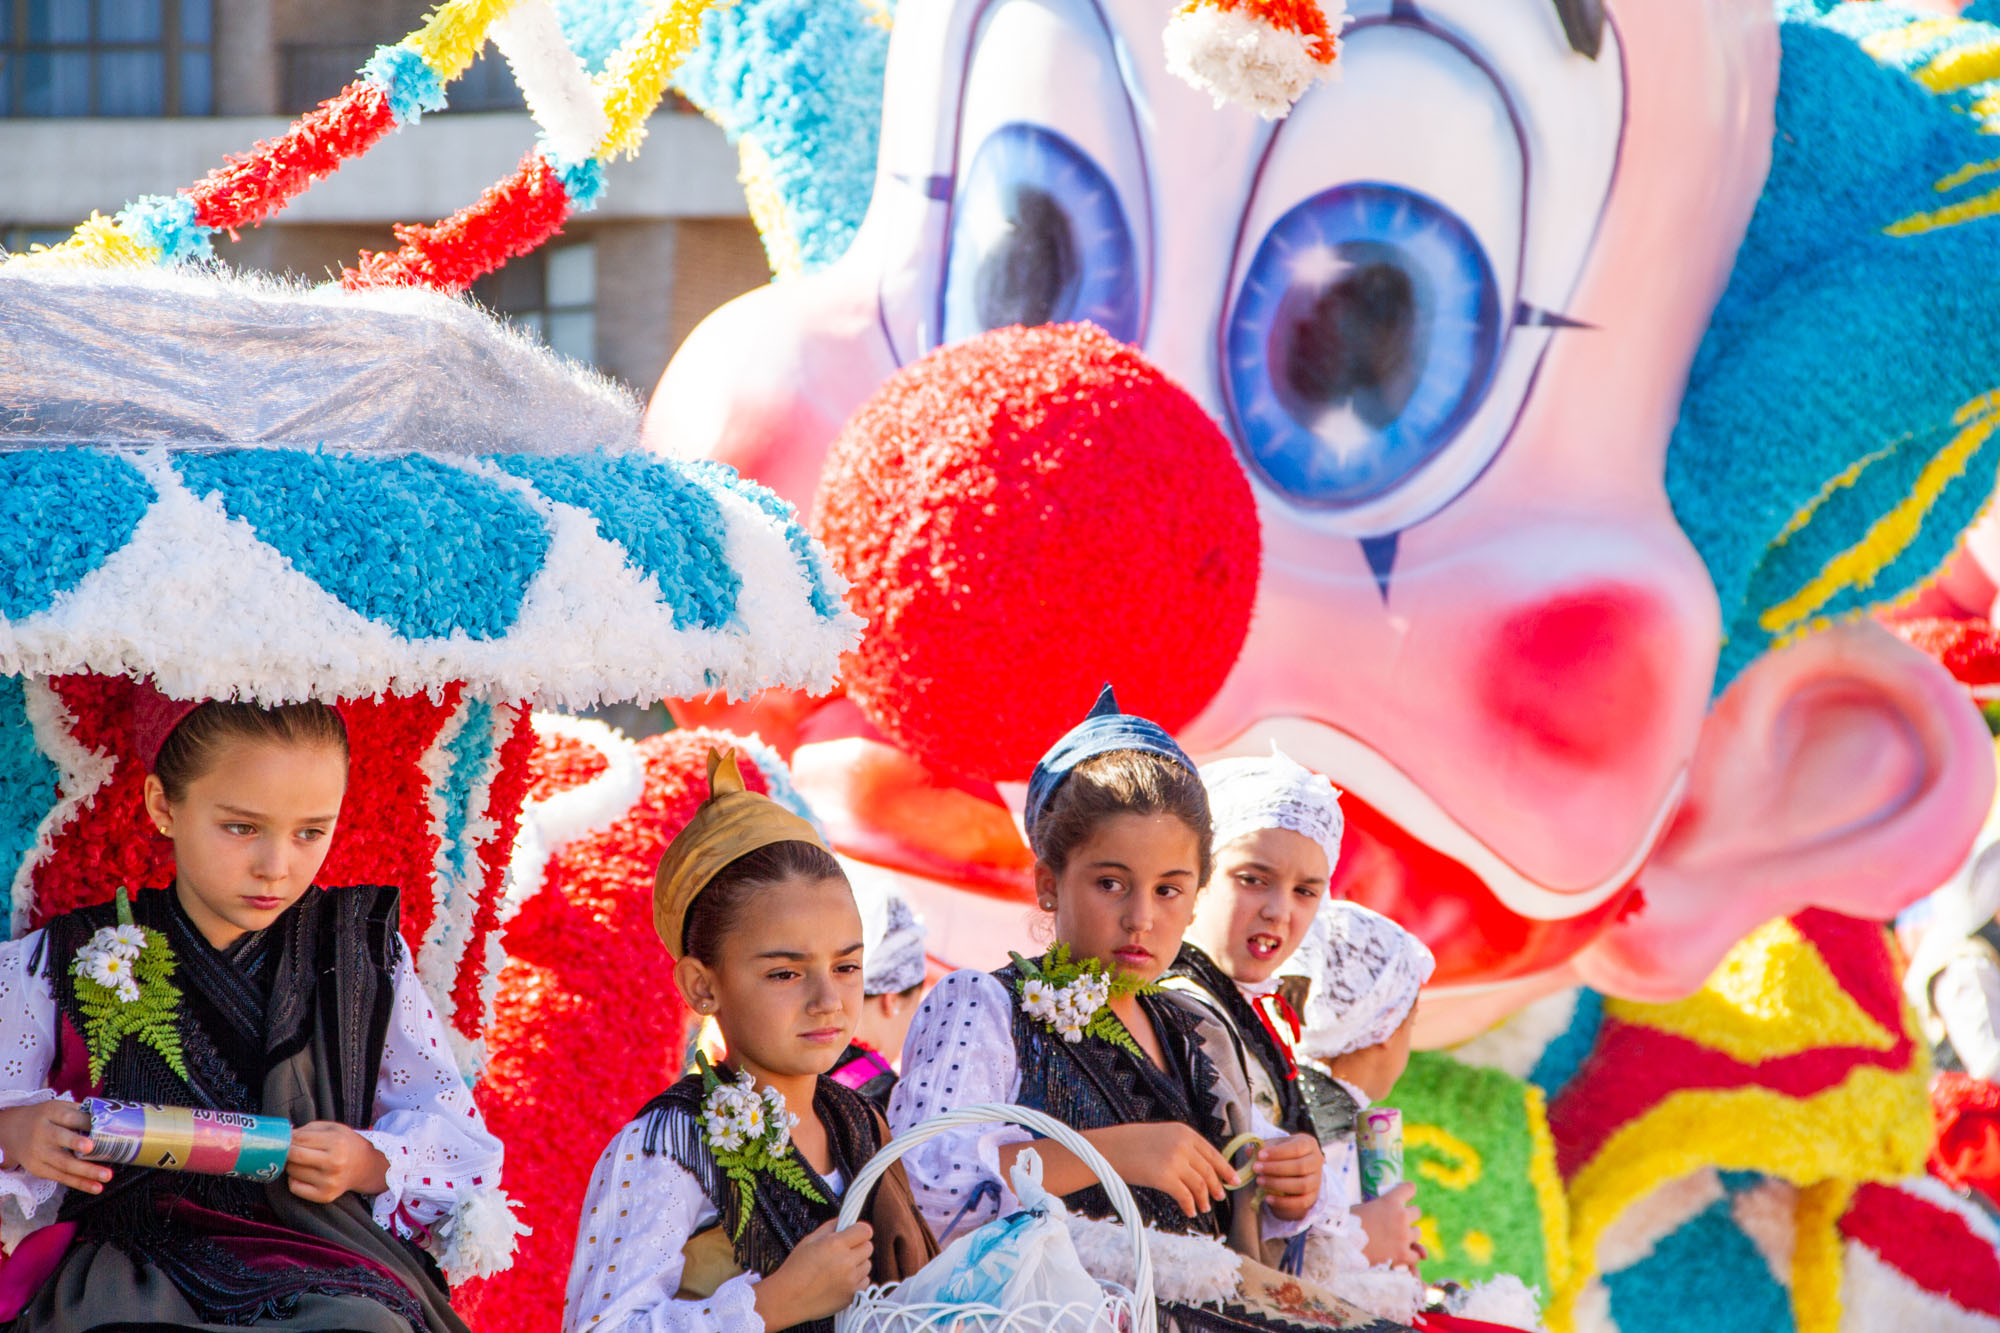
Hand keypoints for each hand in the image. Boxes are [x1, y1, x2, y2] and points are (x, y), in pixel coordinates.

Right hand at [0, 1100, 111, 1193]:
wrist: (12, 1131)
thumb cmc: (47, 1118)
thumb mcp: (59, 1108)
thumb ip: (81, 1112)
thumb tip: (112, 1119)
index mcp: (50, 1113)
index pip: (68, 1117)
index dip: (85, 1122)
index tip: (103, 1126)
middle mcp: (42, 1133)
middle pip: (61, 1139)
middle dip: (76, 1144)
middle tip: (92, 1148)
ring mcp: (39, 1153)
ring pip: (63, 1163)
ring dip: (86, 1171)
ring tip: (106, 1176)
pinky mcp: (38, 1170)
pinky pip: (61, 1177)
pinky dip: (80, 1183)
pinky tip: (97, 1187)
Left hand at [285, 1121, 389, 1202]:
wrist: (365, 1167)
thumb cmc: (345, 1144)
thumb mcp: (333, 1128)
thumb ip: (308, 1129)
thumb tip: (283, 1137)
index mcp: (337, 1142)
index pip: (299, 1139)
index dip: (288, 1138)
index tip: (286, 1138)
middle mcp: (334, 1163)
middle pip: (293, 1156)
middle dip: (286, 1151)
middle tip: (288, 1149)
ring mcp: (329, 1181)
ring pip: (292, 1171)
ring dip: (292, 1165)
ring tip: (303, 1161)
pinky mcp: (325, 1196)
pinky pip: (295, 1187)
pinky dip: (294, 1180)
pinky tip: (305, 1174)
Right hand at [754, 1219, 872, 1325]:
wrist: (788, 1299)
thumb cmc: (795, 1269)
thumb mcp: (809, 1240)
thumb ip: (830, 1227)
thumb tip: (844, 1221)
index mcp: (835, 1244)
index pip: (865, 1230)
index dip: (859, 1230)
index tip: (854, 1233)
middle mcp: (846, 1262)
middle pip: (869, 1247)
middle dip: (858, 1246)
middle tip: (845, 1250)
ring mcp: (850, 1280)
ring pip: (868, 1265)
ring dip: (858, 1264)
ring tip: (841, 1267)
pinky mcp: (851, 1296)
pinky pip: (865, 1282)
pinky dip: (857, 1280)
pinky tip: (842, 1280)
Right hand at [1086, 1122, 1237, 1218]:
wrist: (1110, 1149)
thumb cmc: (1133, 1144)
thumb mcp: (1163, 1136)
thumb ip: (1184, 1147)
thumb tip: (1204, 1168)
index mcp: (1184, 1132)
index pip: (1212, 1153)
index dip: (1225, 1169)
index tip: (1233, 1180)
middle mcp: (1183, 1144)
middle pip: (1208, 1171)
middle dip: (1216, 1187)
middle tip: (1220, 1198)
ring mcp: (1174, 1161)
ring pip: (1200, 1185)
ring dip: (1204, 1199)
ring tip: (1203, 1208)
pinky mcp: (1164, 1177)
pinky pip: (1185, 1196)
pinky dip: (1190, 1206)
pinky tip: (1190, 1211)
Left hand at [1252, 1133, 1322, 1220]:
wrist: (1297, 1169)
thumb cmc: (1284, 1153)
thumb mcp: (1275, 1145)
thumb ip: (1263, 1147)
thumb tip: (1250, 1151)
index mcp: (1309, 1143)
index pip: (1296, 1148)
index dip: (1277, 1153)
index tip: (1259, 1155)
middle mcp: (1317, 1161)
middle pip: (1300, 1167)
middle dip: (1275, 1168)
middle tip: (1256, 1168)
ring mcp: (1317, 1180)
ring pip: (1301, 1185)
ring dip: (1278, 1184)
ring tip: (1259, 1181)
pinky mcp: (1313, 1196)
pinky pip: (1300, 1202)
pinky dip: (1283, 1202)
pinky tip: (1267, 1198)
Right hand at [1354, 1182, 1421, 1269]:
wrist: (1342, 1246)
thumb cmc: (1348, 1224)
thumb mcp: (1363, 1207)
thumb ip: (1380, 1209)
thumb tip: (1390, 1217)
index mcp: (1390, 1201)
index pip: (1410, 1188)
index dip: (1407, 1191)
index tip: (1404, 1195)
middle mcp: (1401, 1217)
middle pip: (1417, 1212)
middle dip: (1408, 1216)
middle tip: (1397, 1222)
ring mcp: (1403, 1236)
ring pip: (1417, 1233)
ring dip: (1409, 1235)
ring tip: (1396, 1239)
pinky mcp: (1403, 1255)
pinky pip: (1416, 1255)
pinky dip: (1409, 1255)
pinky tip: (1401, 1255)